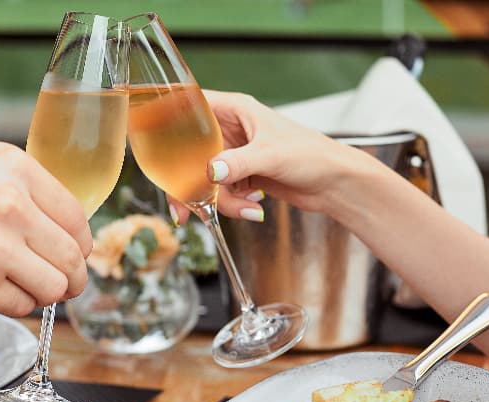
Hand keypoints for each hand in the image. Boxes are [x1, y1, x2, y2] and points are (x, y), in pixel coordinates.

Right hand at [0, 142, 91, 316]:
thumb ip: (19, 190)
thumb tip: (63, 228)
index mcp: (15, 168)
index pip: (77, 218)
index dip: (78, 244)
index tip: (71, 255)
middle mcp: (12, 204)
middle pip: (72, 258)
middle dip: (70, 277)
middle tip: (58, 284)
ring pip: (54, 287)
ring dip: (43, 294)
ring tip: (20, 286)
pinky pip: (21, 305)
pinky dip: (13, 304)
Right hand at [168, 90, 374, 224]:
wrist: (335, 185)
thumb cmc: (313, 156)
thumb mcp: (271, 156)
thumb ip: (238, 163)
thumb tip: (210, 173)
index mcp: (235, 110)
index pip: (191, 106)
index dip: (170, 120)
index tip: (153, 141)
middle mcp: (230, 130)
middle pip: (190, 153)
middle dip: (188, 183)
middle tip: (182, 208)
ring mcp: (234, 155)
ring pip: (204, 179)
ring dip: (219, 200)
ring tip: (246, 208)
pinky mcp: (241, 176)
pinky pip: (221, 192)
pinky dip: (232, 205)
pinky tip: (253, 208)